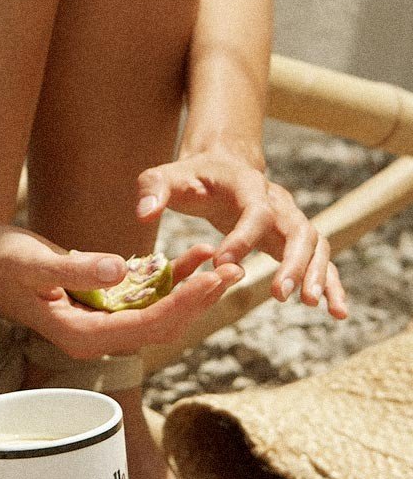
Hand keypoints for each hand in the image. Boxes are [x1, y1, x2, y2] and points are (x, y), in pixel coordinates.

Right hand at [0, 225, 243, 357]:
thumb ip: (78, 267)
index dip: (185, 303)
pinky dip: (166, 280)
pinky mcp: (96, 306)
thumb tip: (123, 270)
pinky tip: (188, 257)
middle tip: (232, 267)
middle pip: (159, 325)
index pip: (146, 325)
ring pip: (155, 314)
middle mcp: (92, 337)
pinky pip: (141, 299)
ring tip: (220, 260)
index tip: (215, 277)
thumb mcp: (36, 261)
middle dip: (198, 300)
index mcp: (80, 335)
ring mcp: (95, 324)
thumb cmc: (0, 259)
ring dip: (188, 290)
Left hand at [135, 152, 346, 318]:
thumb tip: (143, 215)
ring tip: (311, 305)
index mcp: (248, 186)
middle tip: (278, 293)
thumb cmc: (189, 177)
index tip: (224, 262)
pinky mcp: (291, 238)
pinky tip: (335, 312)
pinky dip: (331, 283)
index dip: (244, 237)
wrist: (220, 166)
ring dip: (317, 274)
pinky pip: (319, 260)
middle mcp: (278, 202)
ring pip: (316, 245)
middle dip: (293, 262)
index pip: (256, 211)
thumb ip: (152, 191)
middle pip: (299, 230)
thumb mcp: (163, 177)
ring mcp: (289, 220)